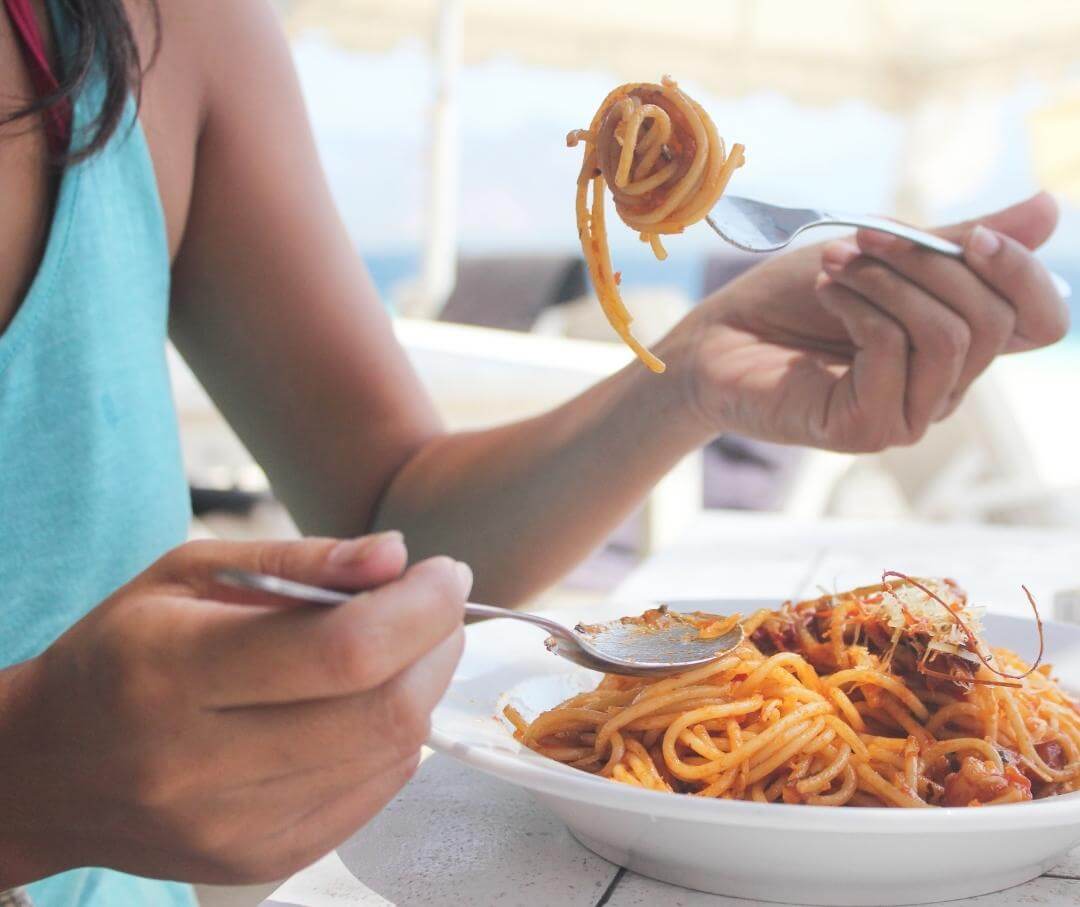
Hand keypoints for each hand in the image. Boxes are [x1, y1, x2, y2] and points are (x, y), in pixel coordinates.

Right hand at [0, 533, 469, 885]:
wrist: (52, 769)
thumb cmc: (125, 651)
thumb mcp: (191, 574)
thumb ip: (299, 560)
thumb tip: (396, 555)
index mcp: (174, 673)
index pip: (341, 650)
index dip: (420, 608)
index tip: (447, 574)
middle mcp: (199, 765)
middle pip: (382, 711)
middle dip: (439, 646)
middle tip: (440, 607)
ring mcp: (233, 828)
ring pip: (389, 757)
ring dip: (425, 690)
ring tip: (408, 648)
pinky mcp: (260, 862)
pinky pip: (373, 796)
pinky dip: (397, 741)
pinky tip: (371, 704)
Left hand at [664, 193, 1068, 451]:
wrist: (716, 338)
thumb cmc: (791, 300)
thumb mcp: (880, 256)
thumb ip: (955, 242)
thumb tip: (1051, 209)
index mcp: (958, 343)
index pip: (1041, 320)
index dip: (1023, 273)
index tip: (973, 235)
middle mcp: (943, 386)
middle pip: (994, 321)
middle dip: (930, 263)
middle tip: (864, 239)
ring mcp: (908, 414)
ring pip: (949, 337)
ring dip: (888, 282)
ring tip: (835, 267)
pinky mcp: (866, 429)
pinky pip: (894, 352)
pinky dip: (859, 308)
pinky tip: (826, 296)